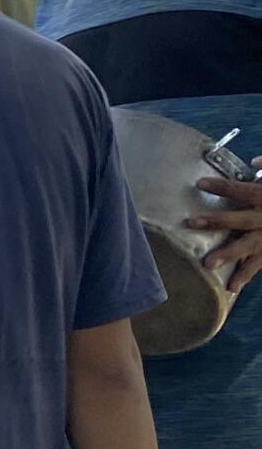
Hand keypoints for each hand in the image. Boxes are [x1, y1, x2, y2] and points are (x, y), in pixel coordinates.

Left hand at [189, 160, 261, 292]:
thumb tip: (255, 161)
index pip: (241, 190)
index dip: (221, 186)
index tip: (200, 183)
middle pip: (239, 219)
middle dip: (217, 220)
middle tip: (192, 222)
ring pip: (248, 247)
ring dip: (228, 256)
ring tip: (206, 265)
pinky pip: (258, 265)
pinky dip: (245, 276)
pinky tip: (231, 287)